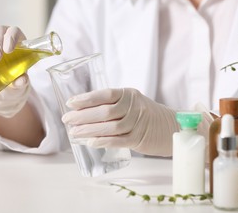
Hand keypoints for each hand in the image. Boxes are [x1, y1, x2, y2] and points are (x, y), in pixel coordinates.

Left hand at [61, 88, 178, 155]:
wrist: (171, 126)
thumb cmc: (143, 114)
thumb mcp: (131, 102)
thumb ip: (112, 104)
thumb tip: (81, 111)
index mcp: (129, 94)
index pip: (105, 94)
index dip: (86, 98)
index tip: (70, 103)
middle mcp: (134, 106)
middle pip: (105, 111)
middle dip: (83, 116)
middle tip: (67, 119)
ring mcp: (138, 123)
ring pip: (110, 127)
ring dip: (89, 130)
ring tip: (74, 133)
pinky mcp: (139, 139)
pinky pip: (119, 140)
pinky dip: (103, 141)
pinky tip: (90, 142)